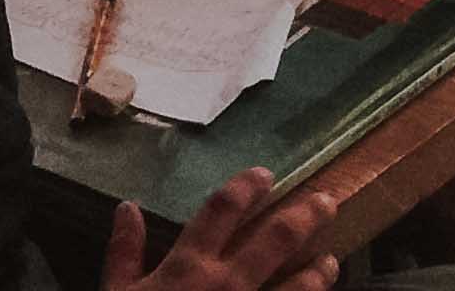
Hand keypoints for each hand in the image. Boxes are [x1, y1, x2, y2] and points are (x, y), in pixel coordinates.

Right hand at [100, 169, 338, 290]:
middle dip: (307, 215)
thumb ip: (124, 251)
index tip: (265, 175)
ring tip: (330, 261)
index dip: (247, 185)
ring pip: (300, 286)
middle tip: (326, 200)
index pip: (223, 209)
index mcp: (188, 266)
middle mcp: (225, 284)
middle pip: (277, 237)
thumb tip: (126, 207)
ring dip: (319, 271)